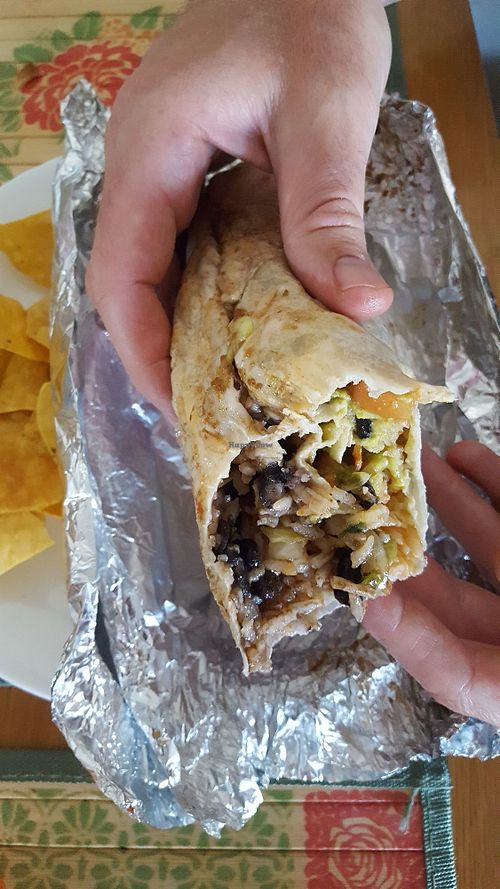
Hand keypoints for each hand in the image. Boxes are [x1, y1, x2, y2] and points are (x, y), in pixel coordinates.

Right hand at [86, 0, 392, 418]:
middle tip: (210, 407)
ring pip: (152, 263)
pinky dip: (203, 286)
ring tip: (224, 379)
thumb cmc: (311, 16)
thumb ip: (327, 213)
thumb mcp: (326, 115)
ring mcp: (159, 161)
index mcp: (151, 149)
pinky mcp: (187, 163)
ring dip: (180, 322)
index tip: (181, 403)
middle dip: (160, 347)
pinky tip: (240, 318)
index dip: (142, 346)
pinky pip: (180, 240)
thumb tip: (356, 306)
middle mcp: (140, 161)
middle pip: (127, 278)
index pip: (121, 271)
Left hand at [363, 442, 499, 725]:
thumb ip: (464, 671)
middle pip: (453, 592)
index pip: (448, 668)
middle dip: (406, 544)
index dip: (403, 633)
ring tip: (405, 459)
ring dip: (446, 498)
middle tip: (358, 504)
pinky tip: (464, 453)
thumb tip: (376, 609)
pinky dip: (495, 484)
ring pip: (486, 539)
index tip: (359, 590)